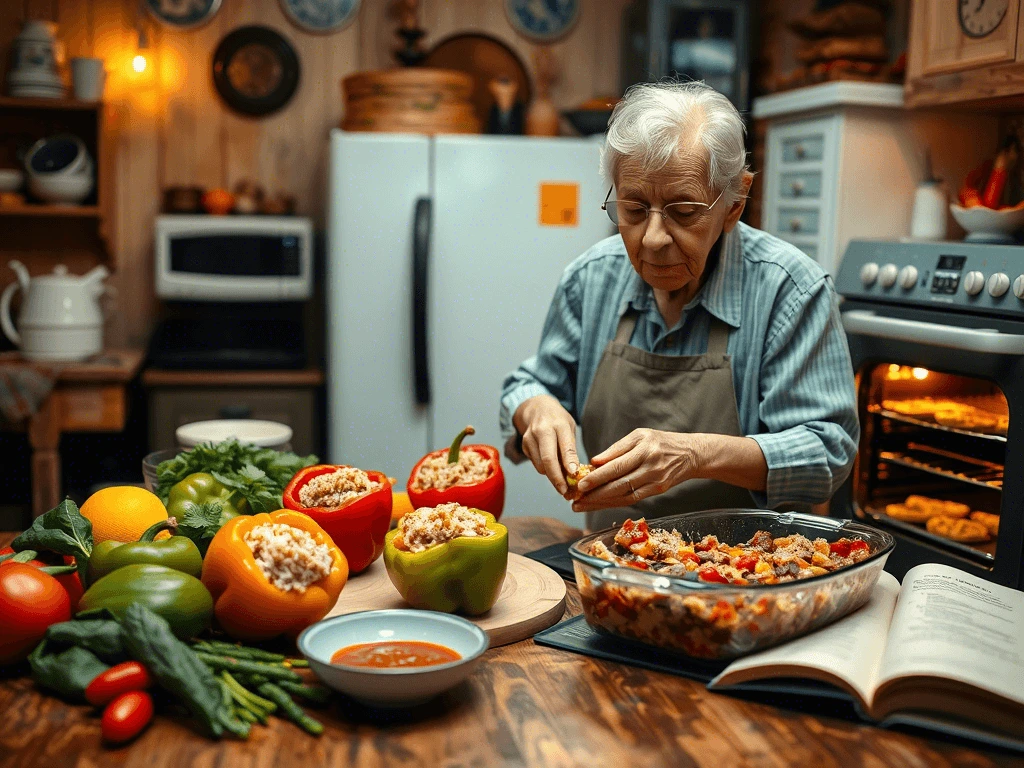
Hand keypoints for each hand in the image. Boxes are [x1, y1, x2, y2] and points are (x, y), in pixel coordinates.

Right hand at [513, 395, 578, 495]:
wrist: (537, 408)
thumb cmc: (558, 421)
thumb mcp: (569, 428)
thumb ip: (570, 448)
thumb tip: (573, 474)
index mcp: (559, 424)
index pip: (565, 446)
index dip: (570, 462)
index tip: (574, 475)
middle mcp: (543, 430)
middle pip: (548, 459)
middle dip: (557, 478)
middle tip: (564, 491)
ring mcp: (530, 437)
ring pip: (541, 465)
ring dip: (552, 476)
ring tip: (562, 479)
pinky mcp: (524, 445)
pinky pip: (536, 464)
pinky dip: (545, 470)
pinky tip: (551, 467)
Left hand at [572, 429, 701, 512]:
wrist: (691, 454)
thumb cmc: (661, 441)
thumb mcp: (639, 435)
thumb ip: (616, 449)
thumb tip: (594, 461)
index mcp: (644, 449)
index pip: (617, 466)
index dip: (597, 477)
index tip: (580, 485)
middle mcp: (651, 467)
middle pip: (619, 485)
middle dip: (595, 495)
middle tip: (575, 500)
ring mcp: (655, 481)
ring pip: (624, 496)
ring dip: (601, 502)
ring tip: (582, 505)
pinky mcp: (657, 491)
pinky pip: (632, 499)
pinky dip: (614, 503)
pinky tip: (599, 504)